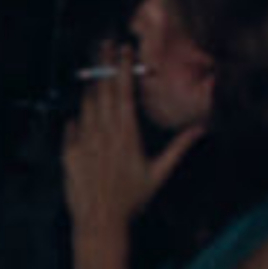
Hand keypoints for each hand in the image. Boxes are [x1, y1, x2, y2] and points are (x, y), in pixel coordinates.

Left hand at [60, 50, 200, 238]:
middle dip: (104, 66)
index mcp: (126, 135)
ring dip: (91, 88)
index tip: (123, 50)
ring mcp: (83, 142)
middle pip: (103, 92)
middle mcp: (103, 134)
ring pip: (86, 106)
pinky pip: (71, 128)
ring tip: (95, 74)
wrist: (100, 222)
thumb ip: (178, 148)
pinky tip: (81, 114)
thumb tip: (199, 129)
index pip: (124, 93)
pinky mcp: (68, 153)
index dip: (123, 69)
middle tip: (105, 46)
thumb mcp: (159, 174)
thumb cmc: (131, 201)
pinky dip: (77, 118)